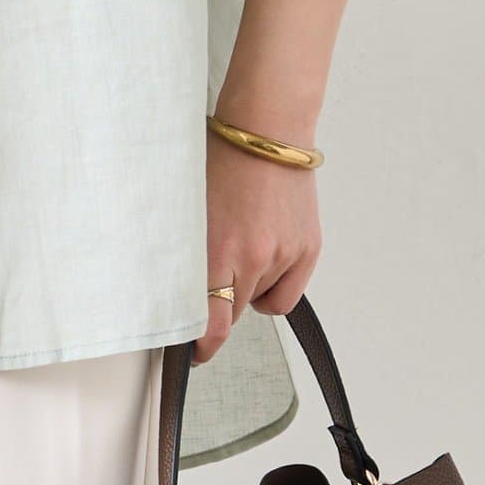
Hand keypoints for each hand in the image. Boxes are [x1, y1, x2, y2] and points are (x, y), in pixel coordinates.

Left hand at [196, 124, 322, 364]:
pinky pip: (287, 295)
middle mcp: (252, 258)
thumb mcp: (187, 208)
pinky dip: (273, 289)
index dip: (201, 345)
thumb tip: (176, 292)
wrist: (265, 131)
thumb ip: (186, 255)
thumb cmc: (221, 160)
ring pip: (258, 300)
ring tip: (239, 247)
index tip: (195, 353)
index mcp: (216, 248)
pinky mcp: (308, 250)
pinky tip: (264, 264)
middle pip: (233, 311)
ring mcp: (284, 255)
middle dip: (219, 305)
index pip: (210, 321)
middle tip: (212, 283)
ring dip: (245, 288)